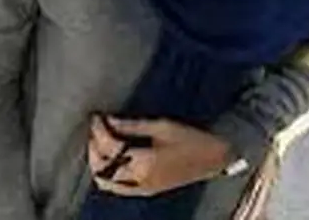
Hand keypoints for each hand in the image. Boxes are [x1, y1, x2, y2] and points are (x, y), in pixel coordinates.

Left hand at [87, 115, 235, 197]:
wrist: (214, 158)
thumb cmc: (191, 138)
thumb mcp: (162, 126)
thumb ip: (132, 125)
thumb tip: (108, 120)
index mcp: (144, 162)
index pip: (111, 148)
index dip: (99, 131)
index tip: (96, 117)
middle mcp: (139, 179)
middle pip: (103, 168)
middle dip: (94, 148)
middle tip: (95, 130)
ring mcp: (142, 188)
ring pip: (106, 182)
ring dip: (98, 163)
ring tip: (99, 143)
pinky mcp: (145, 190)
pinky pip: (117, 187)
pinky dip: (108, 173)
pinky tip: (111, 158)